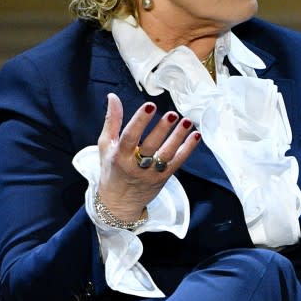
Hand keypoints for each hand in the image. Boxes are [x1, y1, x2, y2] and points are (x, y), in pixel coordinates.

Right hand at [97, 93, 200, 221]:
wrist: (118, 203)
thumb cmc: (111, 169)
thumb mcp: (105, 145)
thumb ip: (112, 121)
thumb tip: (113, 97)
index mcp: (119, 156)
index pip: (130, 136)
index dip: (140, 121)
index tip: (150, 105)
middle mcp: (135, 166)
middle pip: (151, 146)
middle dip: (162, 130)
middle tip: (172, 114)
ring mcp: (151, 173)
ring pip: (167, 155)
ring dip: (178, 137)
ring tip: (187, 122)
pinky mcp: (163, 178)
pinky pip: (177, 162)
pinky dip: (188, 149)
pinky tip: (195, 135)